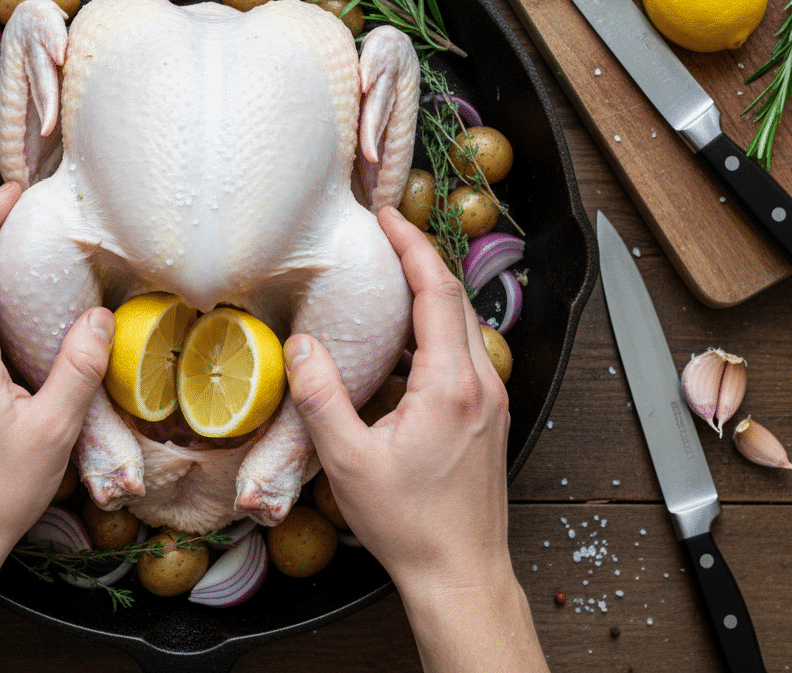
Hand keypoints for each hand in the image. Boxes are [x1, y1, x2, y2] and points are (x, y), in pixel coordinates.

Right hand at [285, 207, 544, 672]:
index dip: (412, 247)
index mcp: (451, 385)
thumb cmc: (409, 524)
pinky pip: (463, 356)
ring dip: (428, 298)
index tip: (386, 218)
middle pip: (456, 301)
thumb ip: (321, 397)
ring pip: (463, 328)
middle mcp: (481, 385)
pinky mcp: (488, 419)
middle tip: (382, 239)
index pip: (438, 292)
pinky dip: (433, 334)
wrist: (461, 573)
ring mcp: (491, 402)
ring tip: (385, 286)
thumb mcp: (348, 461)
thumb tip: (300, 345)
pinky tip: (399, 350)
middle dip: (420, 261)